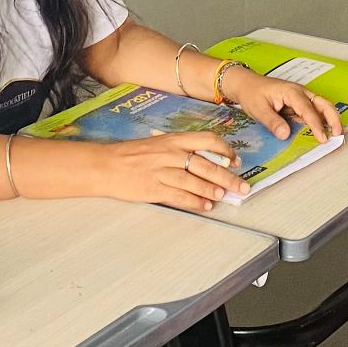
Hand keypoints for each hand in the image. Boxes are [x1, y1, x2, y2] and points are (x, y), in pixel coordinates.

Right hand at [91, 133, 250, 210]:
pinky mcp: (154, 188)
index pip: (207, 140)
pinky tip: (205, 207)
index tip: (235, 160)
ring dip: (212, 190)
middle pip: (205, 164)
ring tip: (224, 197)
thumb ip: (181, 150)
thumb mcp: (159, 143)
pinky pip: (179, 196)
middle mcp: (170, 153)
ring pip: (194, 180)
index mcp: (173, 139)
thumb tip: (207, 161)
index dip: (225, 150)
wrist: (106, 165)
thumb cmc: (133, 154)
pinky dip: (194, 202)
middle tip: (242, 187)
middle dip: (227, 177)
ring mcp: (162, 171)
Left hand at [225, 69, 343, 142]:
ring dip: (329, 119)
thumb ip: (272, 122)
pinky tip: (320, 131)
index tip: (322, 137)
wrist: (245, 84)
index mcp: (291, 92)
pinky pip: (312, 112)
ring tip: (335, 133)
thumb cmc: (252, 92)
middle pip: (323, 103)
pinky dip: (320, 120)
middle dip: (333, 118)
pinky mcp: (297, 104)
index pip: (308, 109)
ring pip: (321, 107)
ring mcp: (300, 98)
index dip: (316, 124)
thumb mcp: (259, 109)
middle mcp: (299, 93)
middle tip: (338, 133)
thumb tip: (285, 134)